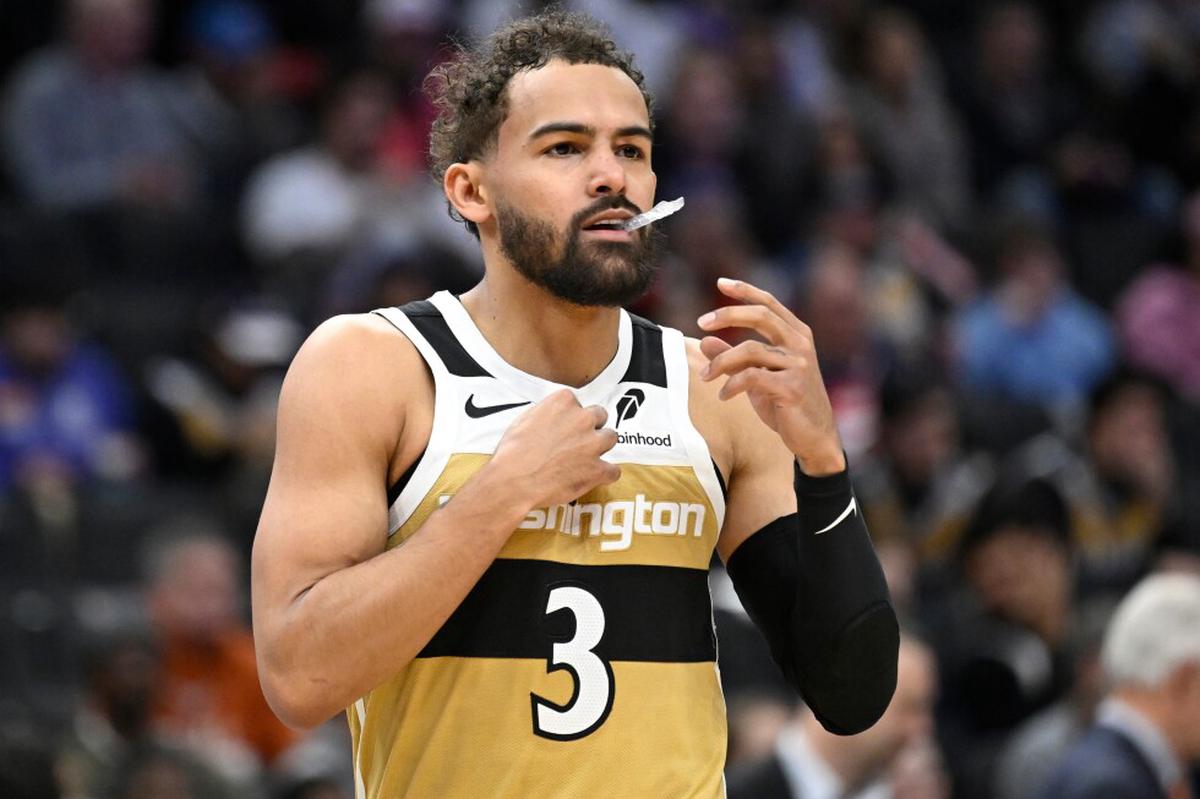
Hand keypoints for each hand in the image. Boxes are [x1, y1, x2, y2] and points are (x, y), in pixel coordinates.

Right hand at [489, 389, 620, 507]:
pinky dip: (606, 474)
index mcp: (564, 402)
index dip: (571, 417)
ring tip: (587, 458)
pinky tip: (595, 477)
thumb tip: (552, 419)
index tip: (565, 426)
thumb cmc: (513, 451)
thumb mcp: (525, 419)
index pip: (577, 403)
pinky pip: (614, 470)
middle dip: (591, 427)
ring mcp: (593, 444)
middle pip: (599, 416)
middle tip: (578, 441)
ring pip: (611, 438)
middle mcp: (583, 418)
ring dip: (601, 447)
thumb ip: (547, 414)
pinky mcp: (597, 469)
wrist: (514, 479)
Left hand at [697, 278, 844, 475]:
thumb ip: (734, 358)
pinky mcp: (791, 387)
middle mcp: (800, 343)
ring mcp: (798, 365)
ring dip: (721, 362)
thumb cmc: (786, 404)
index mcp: (796, 334)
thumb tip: (704, 340)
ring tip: (706, 377)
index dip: (745, 290)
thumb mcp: (757, 377)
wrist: (813, 437)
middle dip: (727, 315)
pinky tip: (723, 395)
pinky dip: (732, 385)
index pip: (768, 303)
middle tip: (701, 323)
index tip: (720, 282)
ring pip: (750, 349)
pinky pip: (752, 377)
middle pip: (760, 315)